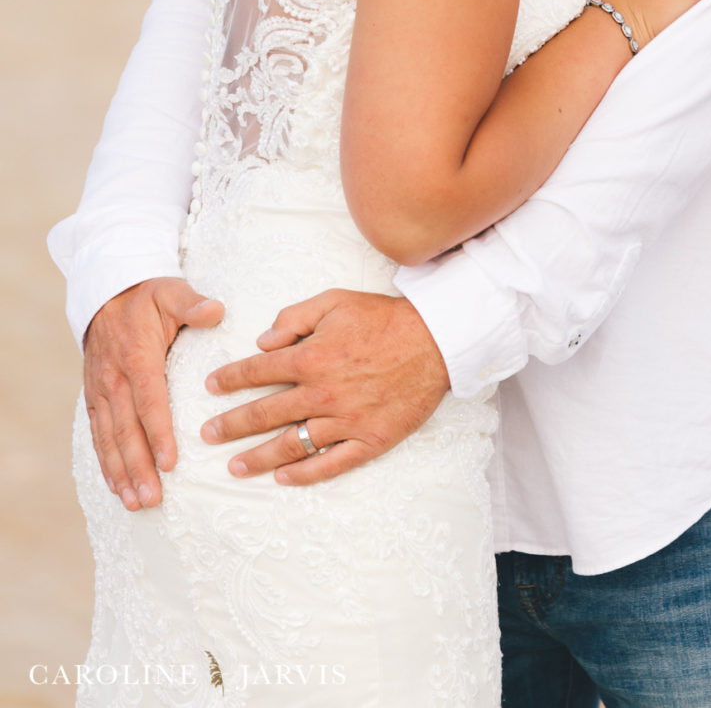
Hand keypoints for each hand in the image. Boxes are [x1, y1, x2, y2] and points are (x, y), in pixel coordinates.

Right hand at [83, 277, 224, 509]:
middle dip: (139, 466)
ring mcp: (101, 390)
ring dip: (121, 472)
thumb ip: (193, 304)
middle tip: (153, 498)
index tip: (171, 462)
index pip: (149, 401)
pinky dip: (106, 463)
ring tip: (136, 502)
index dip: (158, 433)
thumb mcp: (171, 291)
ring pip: (109, 439)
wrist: (107, 291)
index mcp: (137, 356)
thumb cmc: (147, 295)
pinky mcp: (94, 397)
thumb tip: (217, 310)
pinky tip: (117, 487)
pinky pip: (98, 434)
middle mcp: (114, 378)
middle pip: (126, 429)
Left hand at [200, 291, 449, 484]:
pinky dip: (304, 474)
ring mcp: (345, 421)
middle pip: (265, 414)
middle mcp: (322, 393)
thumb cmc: (385, 318)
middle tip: (206, 434)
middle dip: (231, 425)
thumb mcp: (336, 301)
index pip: (258, 371)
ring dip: (258, 457)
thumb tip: (262, 340)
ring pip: (291, 445)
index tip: (210, 387)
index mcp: (311, 357)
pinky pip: (330, 464)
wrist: (436, 341)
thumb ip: (294, 317)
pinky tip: (283, 478)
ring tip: (233, 467)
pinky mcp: (368, 441)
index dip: (230, 379)